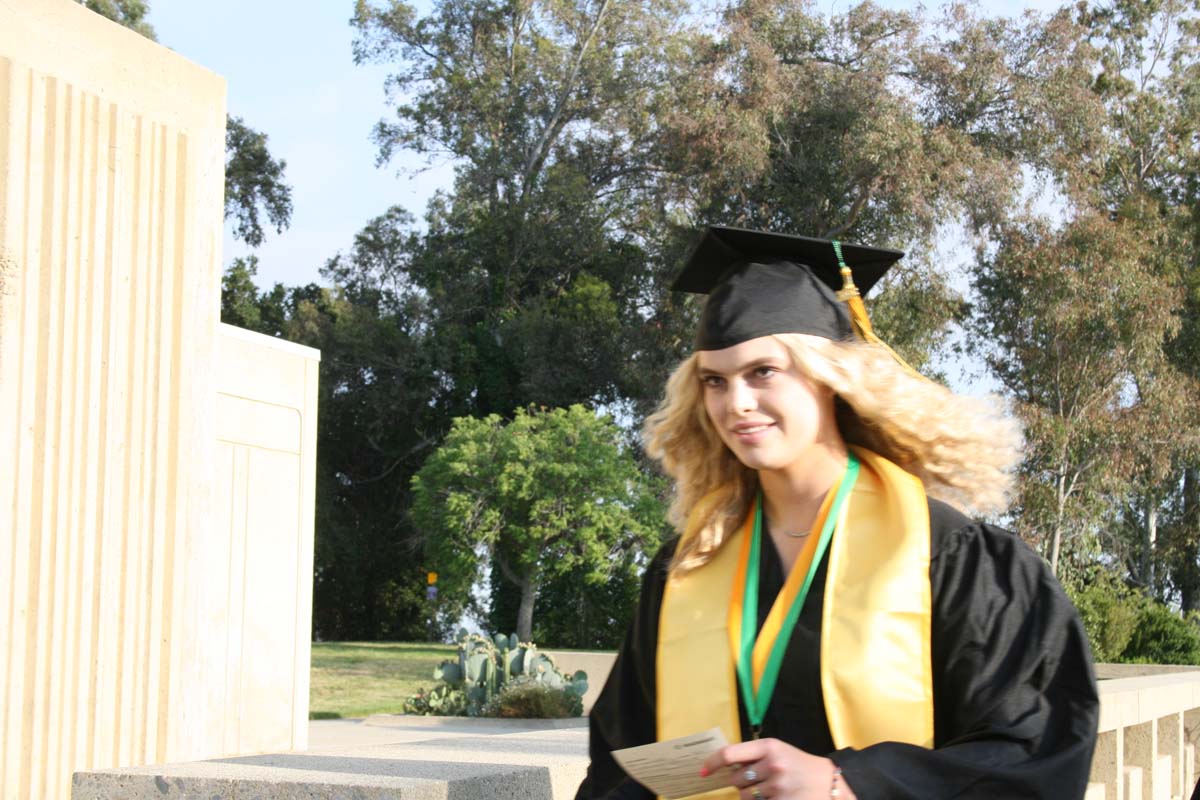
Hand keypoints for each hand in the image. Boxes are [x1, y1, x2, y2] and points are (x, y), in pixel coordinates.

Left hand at [699, 738, 856, 799]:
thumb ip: (753, 755)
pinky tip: (774, 796)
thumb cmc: (798, 764)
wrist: (827, 782)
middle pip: (736, 779)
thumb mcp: (777, 751)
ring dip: (750, 795)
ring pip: (745, 796)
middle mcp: (772, 764)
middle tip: (755, 779)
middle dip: (740, 782)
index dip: (712, 763)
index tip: (703, 771)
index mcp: (769, 746)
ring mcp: (777, 786)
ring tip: (768, 789)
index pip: (730, 754)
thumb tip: (723, 765)